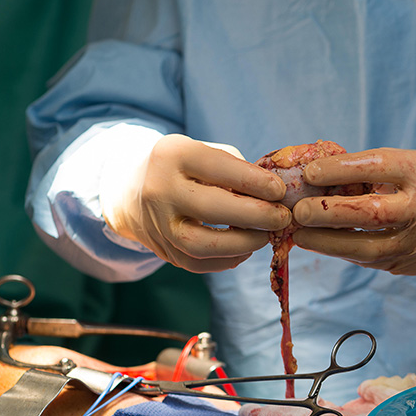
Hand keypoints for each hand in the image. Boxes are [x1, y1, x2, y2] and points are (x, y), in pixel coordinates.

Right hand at [100, 134, 290, 272]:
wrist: (133, 191)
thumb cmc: (183, 168)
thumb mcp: (202, 151)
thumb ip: (236, 167)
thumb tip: (273, 194)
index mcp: (173, 155)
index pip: (219, 168)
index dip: (254, 181)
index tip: (280, 190)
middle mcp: (160, 190)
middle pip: (211, 208)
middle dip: (255, 215)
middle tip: (282, 217)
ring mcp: (158, 224)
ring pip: (202, 244)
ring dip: (242, 243)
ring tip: (265, 236)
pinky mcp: (163, 250)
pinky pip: (198, 264)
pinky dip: (228, 260)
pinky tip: (246, 249)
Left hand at [290, 148, 415, 274]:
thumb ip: (376, 168)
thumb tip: (321, 174)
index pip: (377, 168)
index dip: (340, 170)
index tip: (309, 172)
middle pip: (372, 213)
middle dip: (330, 212)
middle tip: (299, 211)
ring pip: (369, 249)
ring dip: (329, 243)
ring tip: (300, 236)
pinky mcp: (414, 265)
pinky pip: (373, 262)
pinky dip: (345, 253)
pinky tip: (323, 245)